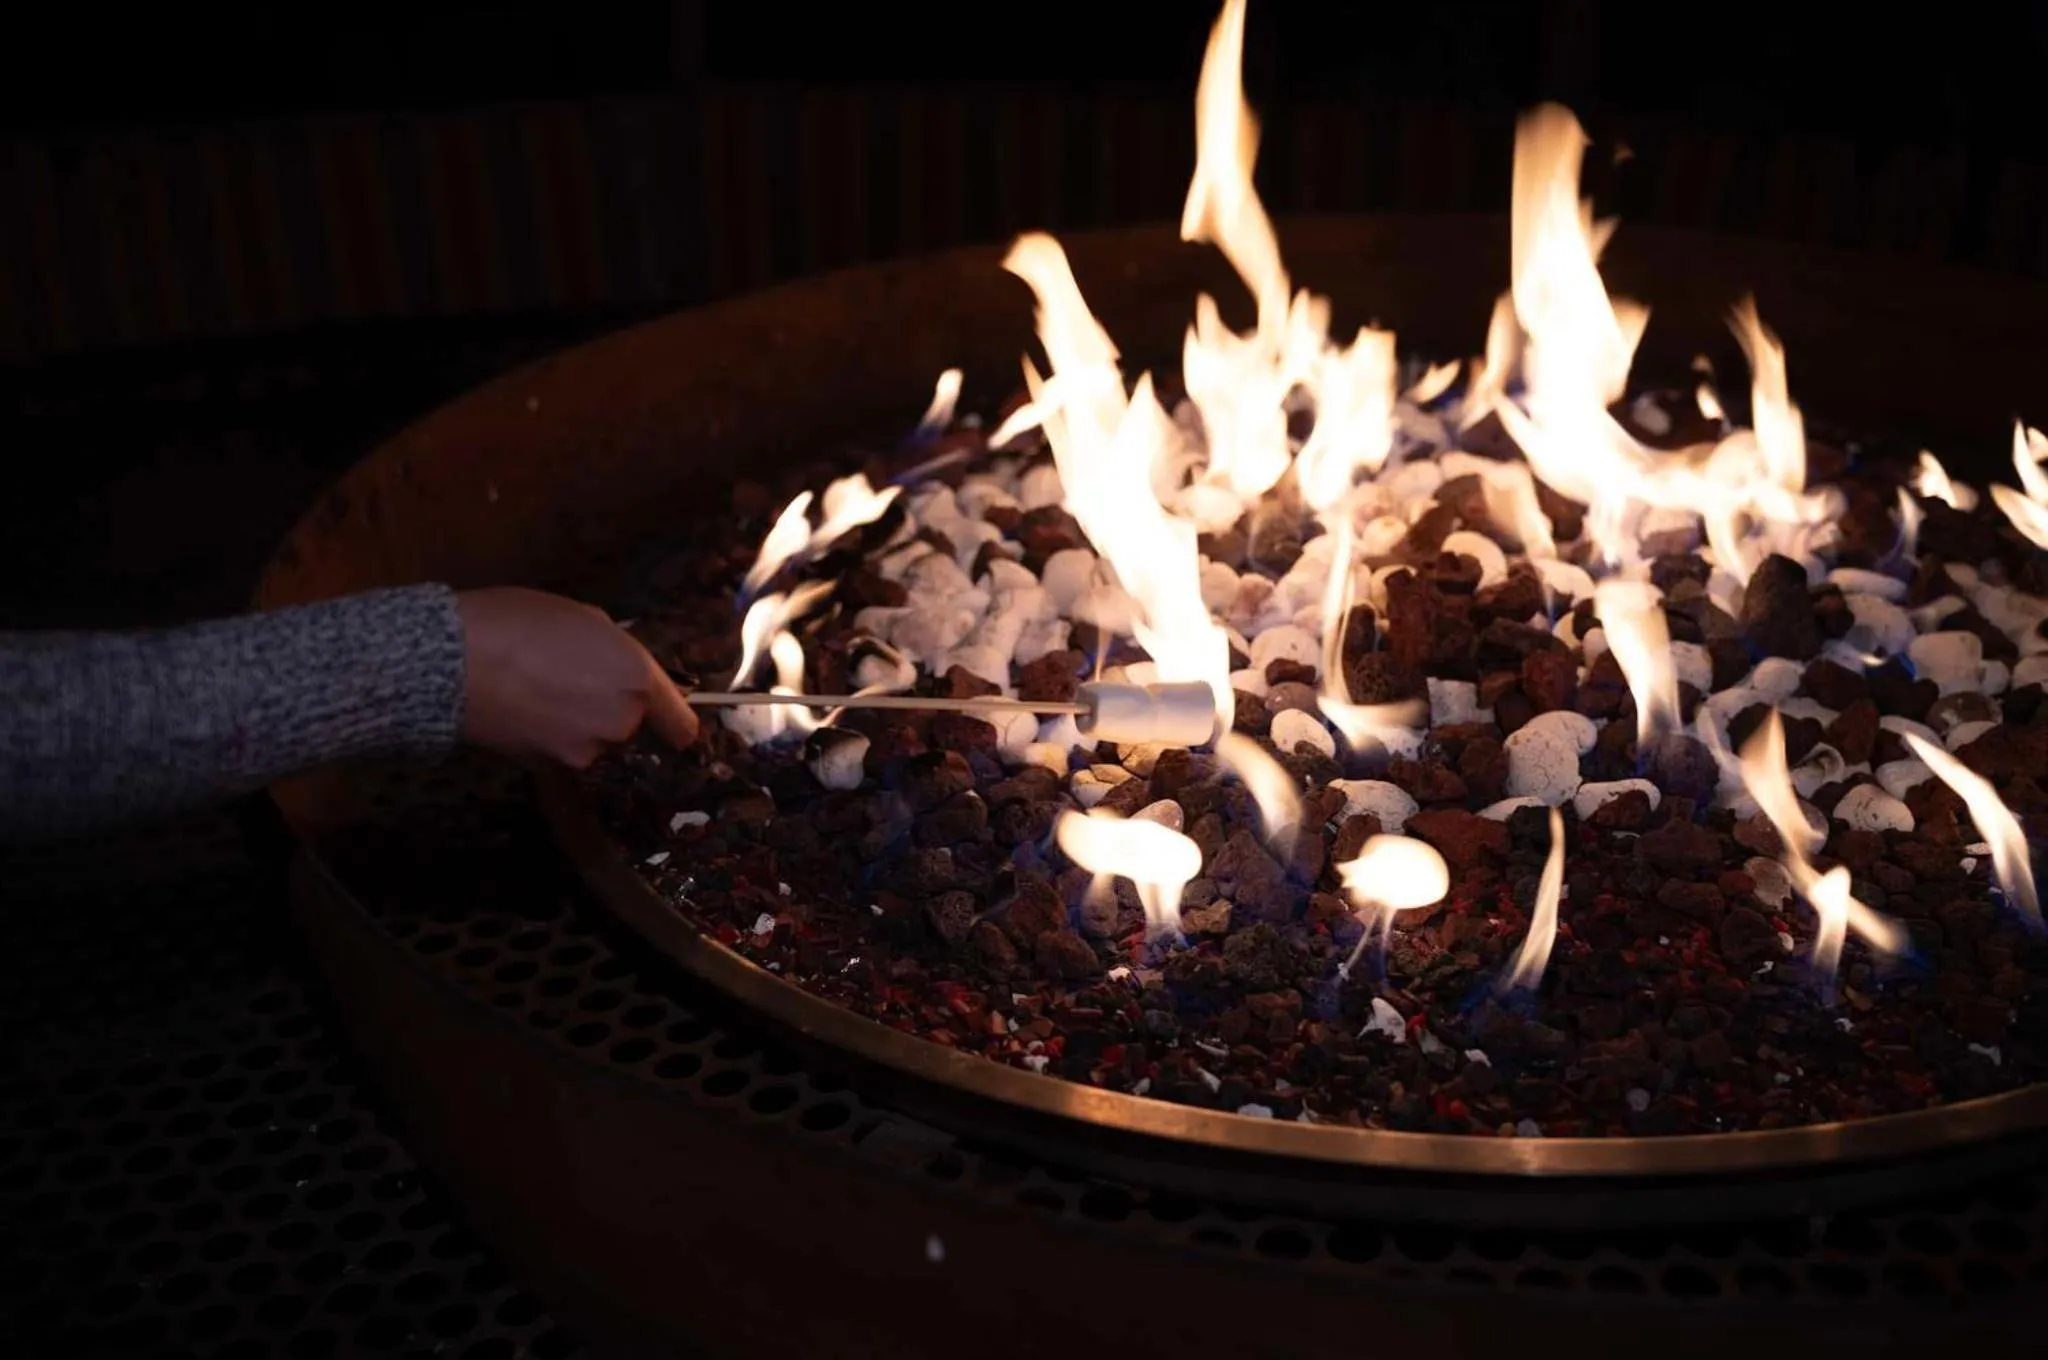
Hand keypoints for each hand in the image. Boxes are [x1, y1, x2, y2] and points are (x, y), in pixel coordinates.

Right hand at [455, 587, 697, 768]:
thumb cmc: (520, 623)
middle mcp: (621, 722)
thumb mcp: (584, 617)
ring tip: (539, 691)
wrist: (454, 661)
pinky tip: (522, 709)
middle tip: (570, 680)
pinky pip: (562, 751)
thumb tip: (621, 669)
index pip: (681, 725)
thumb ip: (618, 651)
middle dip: (609, 708)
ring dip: (578, 725)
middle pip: (629, 726)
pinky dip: (549, 737)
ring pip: (594, 740)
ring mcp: (585, 750)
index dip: (677, 723)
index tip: (672, 723)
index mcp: (637, 680)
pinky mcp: (548, 767)